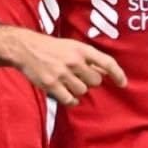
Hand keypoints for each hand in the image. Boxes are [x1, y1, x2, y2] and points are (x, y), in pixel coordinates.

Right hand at [9, 30, 126, 106]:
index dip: (118, 74)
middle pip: (96, 82)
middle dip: (90, 81)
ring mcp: (62, 73)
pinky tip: (66, 94)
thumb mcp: (72, 47)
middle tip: (78, 76)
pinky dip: (70, 100)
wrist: (25, 48)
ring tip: (68, 82)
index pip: (107, 62)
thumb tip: (106, 73)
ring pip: (83, 91)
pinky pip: (70, 100)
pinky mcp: (51, 84)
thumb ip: (89, 59)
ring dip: (78, 90)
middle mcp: (73, 61)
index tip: (123, 84)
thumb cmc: (52, 48)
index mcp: (81, 49)